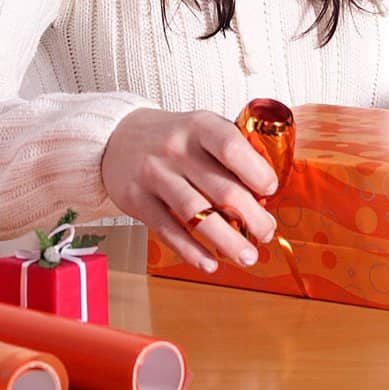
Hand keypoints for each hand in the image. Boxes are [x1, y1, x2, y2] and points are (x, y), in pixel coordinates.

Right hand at [101, 108, 280, 272]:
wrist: (118, 138)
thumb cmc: (175, 138)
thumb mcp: (203, 127)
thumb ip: (232, 151)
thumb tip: (267, 192)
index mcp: (199, 125)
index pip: (231, 146)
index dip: (256, 171)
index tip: (271, 189)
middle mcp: (175, 149)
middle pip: (220, 187)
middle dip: (251, 216)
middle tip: (267, 233)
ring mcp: (154, 174)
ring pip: (195, 213)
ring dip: (226, 240)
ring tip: (248, 256)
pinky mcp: (136, 200)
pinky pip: (167, 230)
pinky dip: (190, 250)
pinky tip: (210, 263)